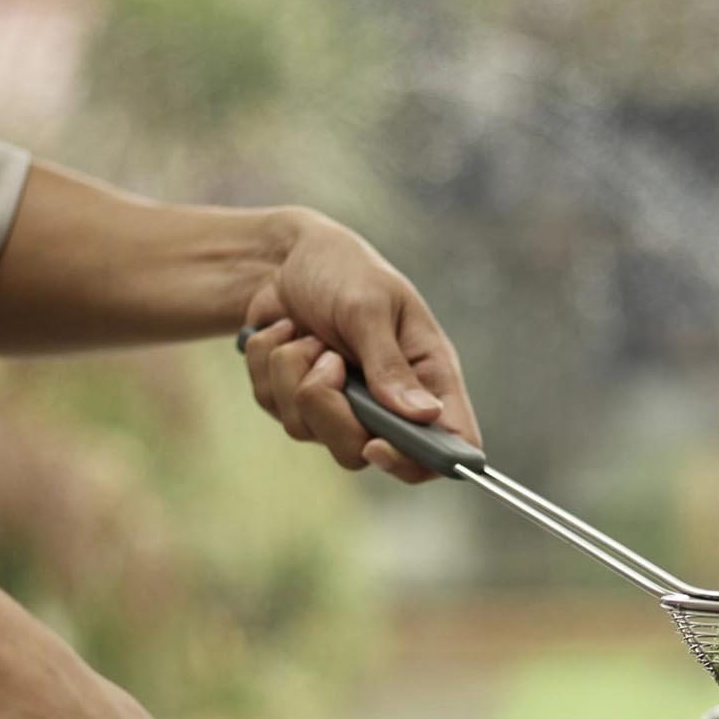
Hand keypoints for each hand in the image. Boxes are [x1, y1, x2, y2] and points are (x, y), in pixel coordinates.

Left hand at [240, 212, 479, 482]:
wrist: (284, 257)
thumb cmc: (344, 270)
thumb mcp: (369, 306)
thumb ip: (390, 364)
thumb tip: (423, 415)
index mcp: (429, 378)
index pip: (449, 444)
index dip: (417, 461)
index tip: (376, 444)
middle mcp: (388, 402)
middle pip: (362, 452)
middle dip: (330, 409)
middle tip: (326, 361)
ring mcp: (341, 407)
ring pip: (307, 430)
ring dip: (293, 373)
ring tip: (306, 334)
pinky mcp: (298, 402)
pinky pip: (274, 407)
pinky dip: (268, 364)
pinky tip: (285, 333)